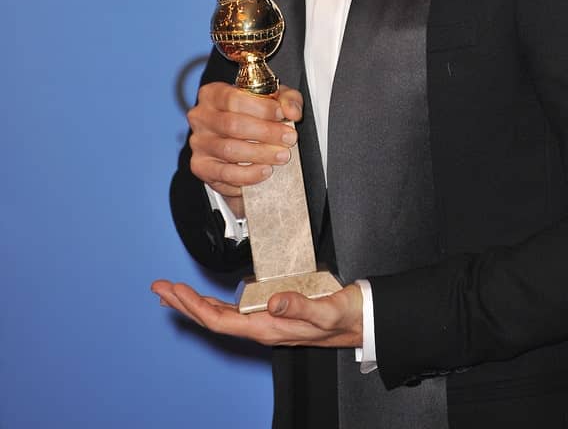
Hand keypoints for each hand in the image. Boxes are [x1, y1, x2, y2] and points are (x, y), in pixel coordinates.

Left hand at [151, 280, 362, 348]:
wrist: (359, 320)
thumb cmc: (343, 316)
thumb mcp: (326, 310)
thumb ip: (300, 306)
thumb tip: (272, 300)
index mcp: (268, 327)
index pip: (220, 319)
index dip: (194, 305)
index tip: (174, 290)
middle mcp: (261, 327)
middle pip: (213, 318)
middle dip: (184, 303)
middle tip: (160, 288)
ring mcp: (264, 321)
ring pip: (220, 315)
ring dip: (194, 303)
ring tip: (172, 292)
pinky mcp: (270, 313)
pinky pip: (233, 311)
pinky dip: (213, 302)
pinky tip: (205, 298)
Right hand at [188, 81, 302, 213]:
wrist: (240, 142)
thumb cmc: (254, 115)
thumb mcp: (272, 100)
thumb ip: (286, 100)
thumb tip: (291, 111)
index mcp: (212, 94)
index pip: (233, 98)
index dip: (261, 107)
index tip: (282, 115)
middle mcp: (200, 117)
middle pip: (232, 124)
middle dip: (266, 132)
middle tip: (288, 138)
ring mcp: (199, 143)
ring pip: (229, 150)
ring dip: (261, 154)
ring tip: (282, 155)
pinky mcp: (201, 167)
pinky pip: (225, 174)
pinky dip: (248, 174)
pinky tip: (265, 171)